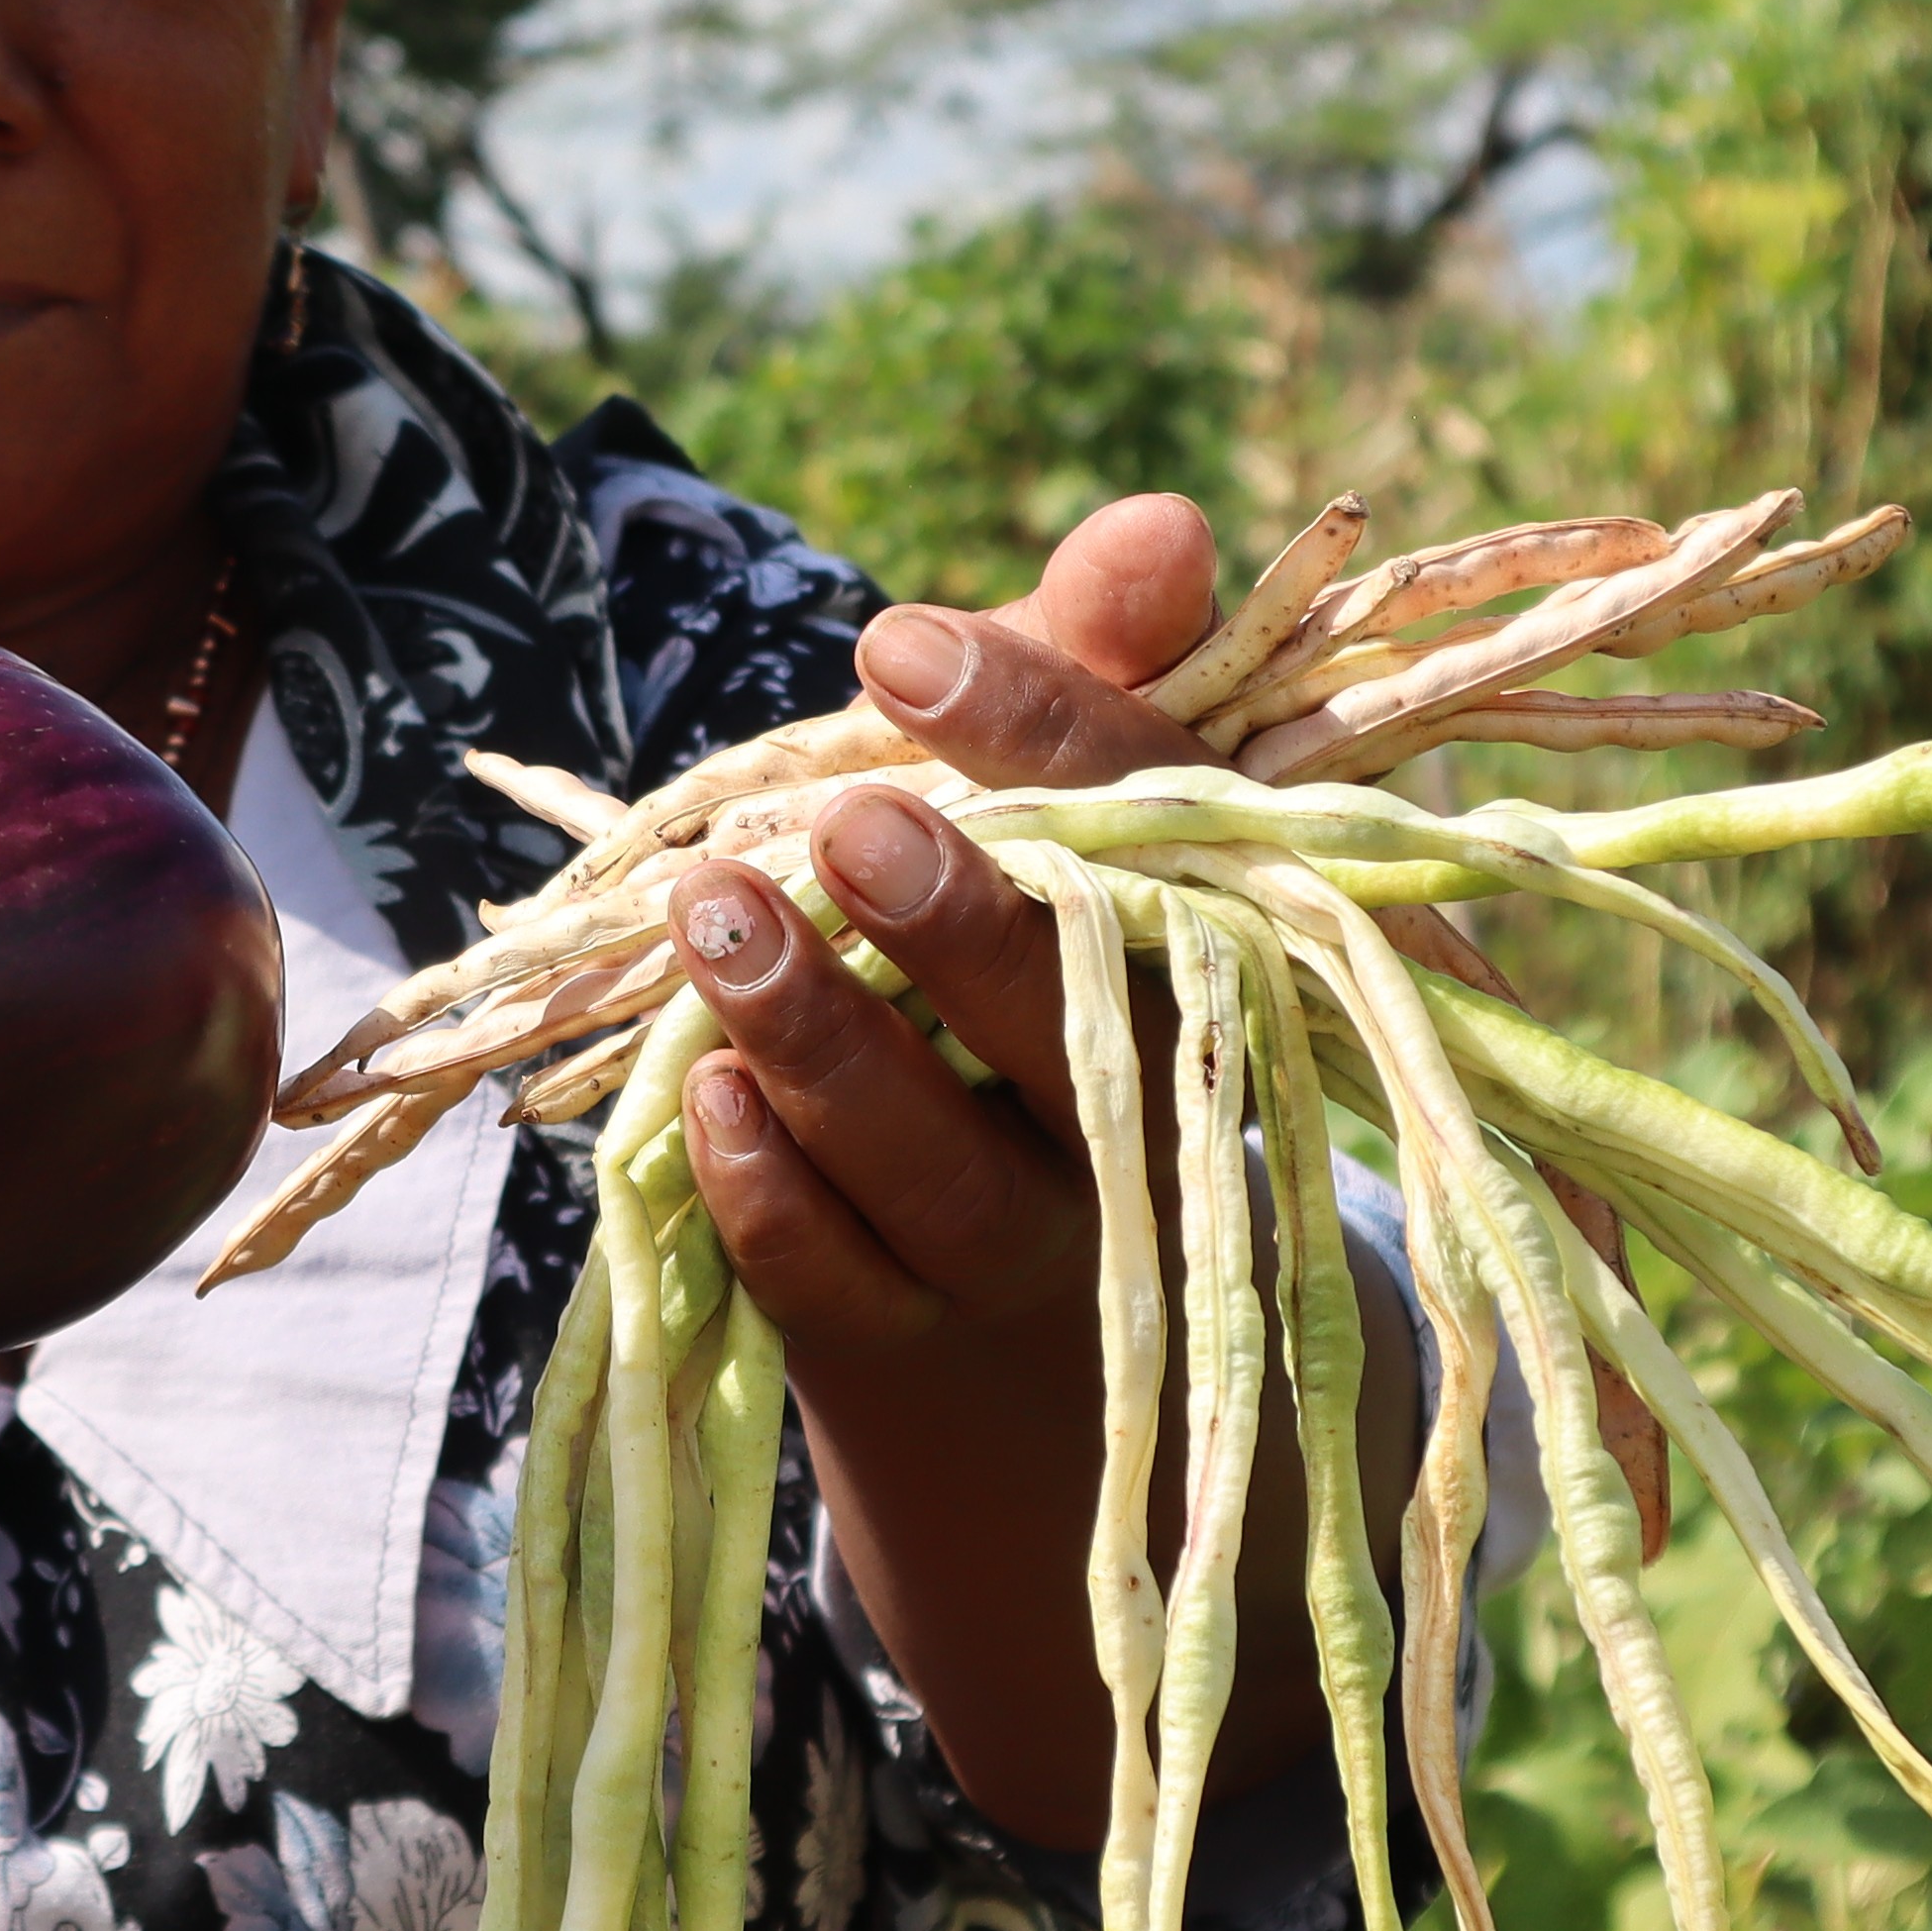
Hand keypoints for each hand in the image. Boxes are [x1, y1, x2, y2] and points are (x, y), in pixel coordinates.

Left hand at [643, 494, 1354, 1830]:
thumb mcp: (1098, 878)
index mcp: (1226, 980)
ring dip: (824, 1045)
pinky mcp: (915, 1361)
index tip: (902, 649)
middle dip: (962, 923)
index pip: (1161, 838)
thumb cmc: (1069, 1061)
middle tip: (845, 823)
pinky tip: (705, 1106)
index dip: (1046, 734)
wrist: (1073, 1404)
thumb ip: (1099, 692)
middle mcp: (1154, 1128)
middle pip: (1074, 1021)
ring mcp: (1039, 1262)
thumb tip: (1166, 526)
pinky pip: (841, 1288)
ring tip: (712, 918)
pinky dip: (776, 1199)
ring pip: (942, 1168)